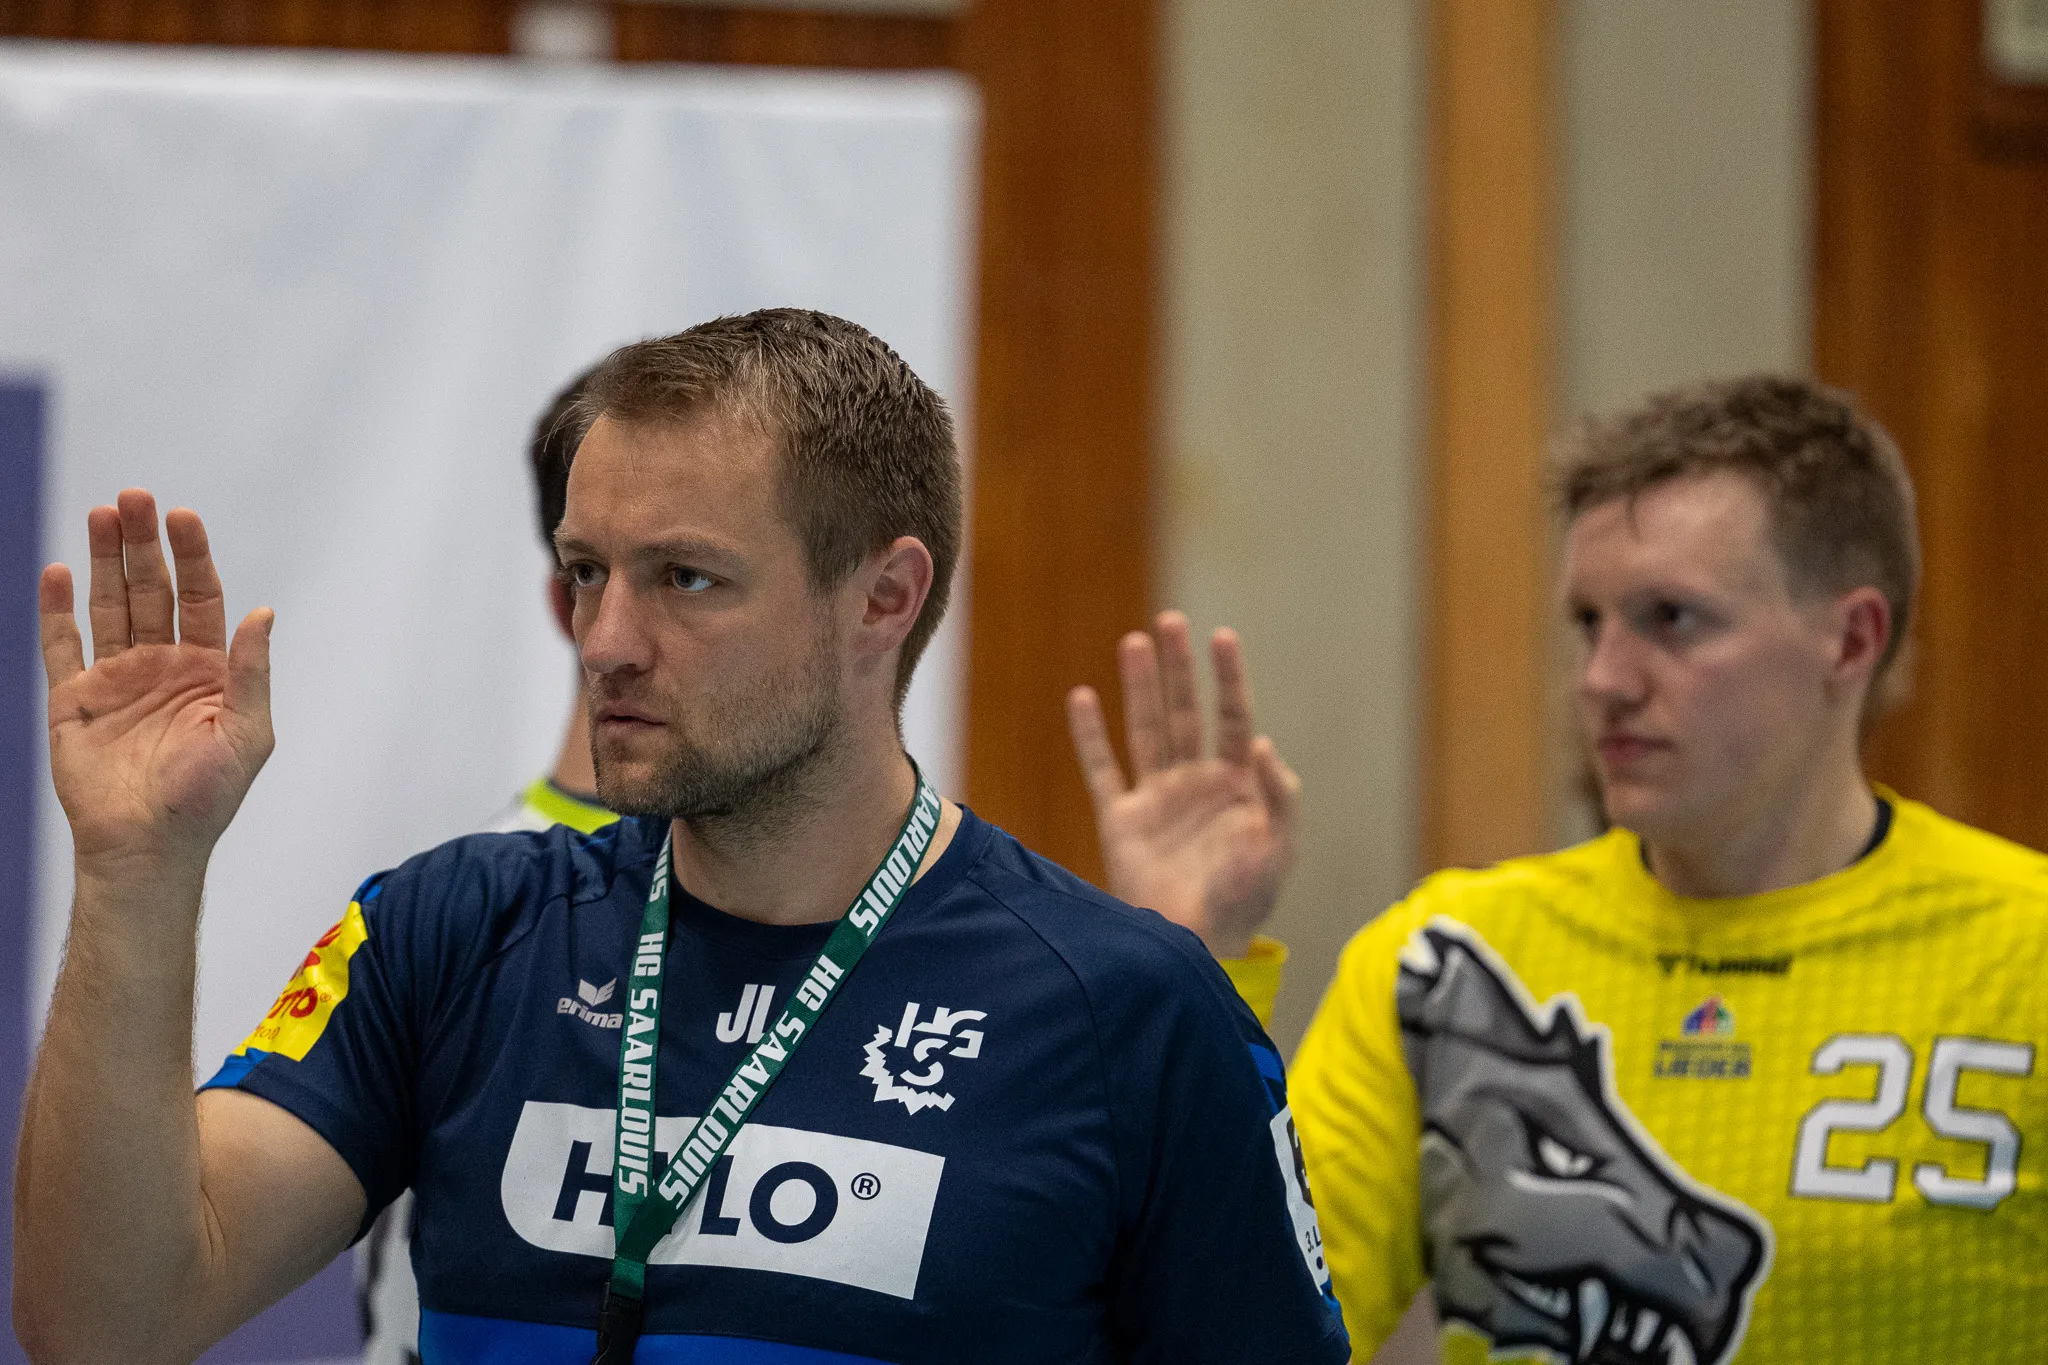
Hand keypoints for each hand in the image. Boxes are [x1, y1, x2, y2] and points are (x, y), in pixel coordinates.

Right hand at [40, 490, 274, 874]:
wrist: (146, 844)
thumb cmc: (205, 797)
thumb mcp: (247, 733)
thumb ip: (252, 672)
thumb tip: (264, 612)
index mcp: (208, 670)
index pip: (201, 598)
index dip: (193, 557)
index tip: (183, 517)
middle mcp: (162, 666)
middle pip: (152, 591)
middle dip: (144, 544)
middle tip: (134, 498)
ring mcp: (116, 679)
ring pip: (110, 605)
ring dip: (106, 561)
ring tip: (103, 514)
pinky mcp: (73, 699)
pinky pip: (62, 645)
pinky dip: (57, 609)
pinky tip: (59, 571)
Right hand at [1066, 611, 1299, 958]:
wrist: (1197, 945)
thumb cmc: (1244, 901)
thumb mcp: (1279, 849)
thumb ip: (1277, 797)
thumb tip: (1261, 742)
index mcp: (1236, 784)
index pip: (1232, 718)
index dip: (1227, 677)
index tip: (1221, 637)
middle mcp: (1194, 783)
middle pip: (1185, 711)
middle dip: (1179, 668)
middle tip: (1170, 621)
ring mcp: (1156, 799)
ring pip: (1146, 729)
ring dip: (1140, 687)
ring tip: (1134, 642)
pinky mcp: (1121, 820)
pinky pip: (1102, 769)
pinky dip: (1090, 736)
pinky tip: (1082, 697)